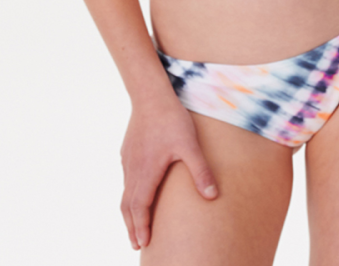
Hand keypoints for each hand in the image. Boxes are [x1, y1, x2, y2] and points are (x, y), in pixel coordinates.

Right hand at [119, 93, 219, 249]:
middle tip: (137, 243)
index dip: (141, 227)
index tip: (143, 243)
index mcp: (147, 172)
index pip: (141, 207)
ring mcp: (128, 160)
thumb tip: (213, 196)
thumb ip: (200, 171)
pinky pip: (126, 179)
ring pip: (125, 193)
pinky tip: (135, 194)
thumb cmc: (171, 119)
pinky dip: (129, 195)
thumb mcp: (190, 145)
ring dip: (129, 212)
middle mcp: (134, 169)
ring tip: (135, 225)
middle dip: (132, 226)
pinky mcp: (128, 151)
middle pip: (128, 205)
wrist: (150, 94)